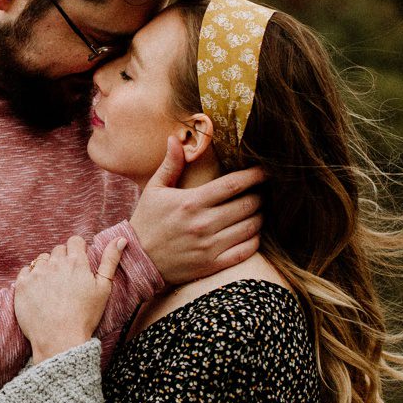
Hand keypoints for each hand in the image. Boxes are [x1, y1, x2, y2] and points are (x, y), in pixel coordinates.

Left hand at [15, 236, 126, 362]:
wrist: (60, 339)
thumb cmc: (85, 316)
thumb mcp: (104, 288)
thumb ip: (110, 260)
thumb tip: (120, 239)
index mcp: (76, 262)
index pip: (75, 241)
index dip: (77, 251)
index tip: (78, 265)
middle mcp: (55, 263)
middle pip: (58, 250)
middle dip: (62, 260)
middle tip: (67, 281)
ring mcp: (37, 273)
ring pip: (42, 260)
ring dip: (47, 268)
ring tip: (53, 289)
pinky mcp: (22, 284)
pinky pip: (25, 272)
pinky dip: (31, 279)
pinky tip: (39, 293)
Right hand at [130, 136, 265, 282]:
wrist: (137, 260)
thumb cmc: (147, 221)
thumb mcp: (154, 190)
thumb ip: (170, 165)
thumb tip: (176, 138)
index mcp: (191, 202)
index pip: (233, 185)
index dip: (254, 176)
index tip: (265, 171)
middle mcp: (203, 224)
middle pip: (247, 205)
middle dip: (260, 196)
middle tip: (263, 191)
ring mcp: (209, 246)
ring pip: (250, 227)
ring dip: (260, 216)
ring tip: (259, 210)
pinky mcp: (212, 264)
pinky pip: (246, 251)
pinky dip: (255, 240)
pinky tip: (253, 232)